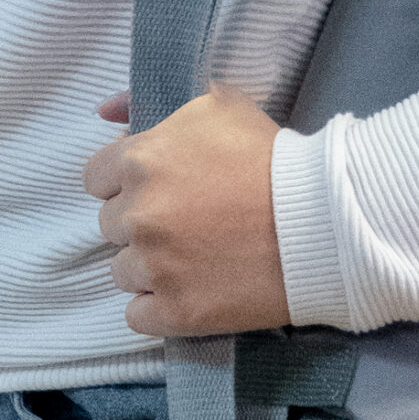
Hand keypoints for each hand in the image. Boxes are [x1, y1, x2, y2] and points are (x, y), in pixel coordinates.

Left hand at [84, 85, 290, 336]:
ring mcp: (154, 267)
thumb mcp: (217, 104)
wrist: (322, 220)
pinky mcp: (175, 311)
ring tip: (196, 256)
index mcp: (141, 160)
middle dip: (143, 221)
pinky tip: (191, 288)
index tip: (159, 188)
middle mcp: (139, 214)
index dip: (126, 182)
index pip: (96, 178)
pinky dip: (158, 306)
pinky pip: (137, 315)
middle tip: (188, 220)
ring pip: (122, 271)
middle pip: (111, 225)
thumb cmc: (272, 156)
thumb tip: (104, 110)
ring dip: (150, 265)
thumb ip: (149, 105)